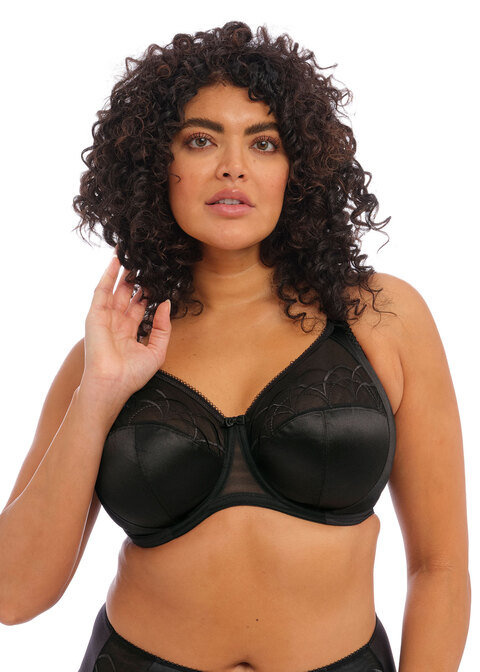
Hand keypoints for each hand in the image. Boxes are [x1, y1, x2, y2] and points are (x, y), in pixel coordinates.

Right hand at [80, 251, 171, 403]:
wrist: (112, 384)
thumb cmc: (132, 375)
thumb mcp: (157, 351)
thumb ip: (162, 327)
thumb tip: (165, 303)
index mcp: (130, 331)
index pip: (141, 305)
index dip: (149, 291)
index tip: (159, 277)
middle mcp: (118, 322)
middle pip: (128, 293)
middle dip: (136, 277)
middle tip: (146, 260)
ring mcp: (106, 317)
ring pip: (115, 288)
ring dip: (123, 271)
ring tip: (131, 252)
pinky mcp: (95, 314)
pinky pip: (102, 290)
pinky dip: (109, 274)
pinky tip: (116, 260)